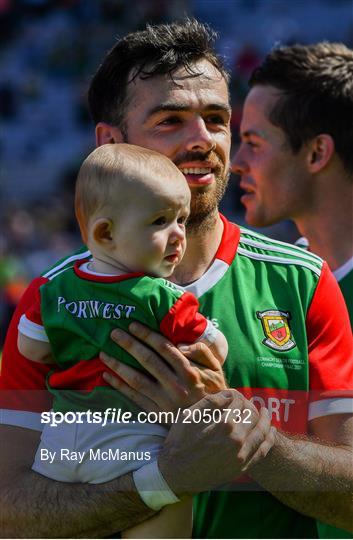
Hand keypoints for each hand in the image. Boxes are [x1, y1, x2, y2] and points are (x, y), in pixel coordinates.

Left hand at [100, 322, 226, 412]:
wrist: (213, 424)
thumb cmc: (213, 390)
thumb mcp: (216, 368)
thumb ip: (201, 351)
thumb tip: (180, 345)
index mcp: (190, 372)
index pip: (165, 348)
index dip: (147, 335)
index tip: (133, 325)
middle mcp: (176, 385)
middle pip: (148, 361)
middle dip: (129, 345)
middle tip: (114, 333)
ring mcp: (164, 401)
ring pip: (136, 380)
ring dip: (118, 365)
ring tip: (104, 354)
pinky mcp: (156, 413)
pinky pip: (134, 398)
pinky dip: (119, 387)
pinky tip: (107, 376)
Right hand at [158, 390, 276, 494]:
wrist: (176, 473)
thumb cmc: (180, 442)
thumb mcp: (189, 415)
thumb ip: (211, 402)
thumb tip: (228, 394)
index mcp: (223, 423)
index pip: (238, 402)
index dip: (237, 396)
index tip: (234, 396)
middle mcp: (236, 439)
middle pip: (251, 415)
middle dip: (250, 406)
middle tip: (248, 403)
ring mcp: (241, 455)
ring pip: (261, 431)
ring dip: (265, 419)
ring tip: (265, 412)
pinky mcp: (242, 467)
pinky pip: (262, 451)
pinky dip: (269, 439)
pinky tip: (271, 431)